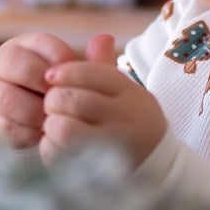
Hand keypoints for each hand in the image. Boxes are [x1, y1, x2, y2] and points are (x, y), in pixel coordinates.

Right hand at [0, 31, 81, 150]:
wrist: (25, 120)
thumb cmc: (54, 91)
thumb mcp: (72, 76)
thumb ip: (91, 61)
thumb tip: (107, 39)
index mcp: (24, 44)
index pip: (43, 43)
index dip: (64, 64)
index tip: (78, 83)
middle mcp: (2, 62)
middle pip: (19, 66)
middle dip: (46, 89)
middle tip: (64, 105)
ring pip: (8, 98)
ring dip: (35, 114)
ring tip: (54, 122)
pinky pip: (5, 125)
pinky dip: (27, 133)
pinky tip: (43, 136)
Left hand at [39, 33, 168, 167]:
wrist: (158, 170)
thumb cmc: (132, 124)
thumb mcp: (127, 94)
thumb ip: (106, 68)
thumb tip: (100, 37)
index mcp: (132, 94)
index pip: (92, 72)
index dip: (65, 71)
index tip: (50, 76)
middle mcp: (126, 119)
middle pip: (73, 99)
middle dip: (54, 100)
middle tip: (52, 105)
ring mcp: (113, 148)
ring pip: (64, 128)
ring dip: (52, 124)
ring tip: (54, 124)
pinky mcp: (97, 172)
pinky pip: (60, 154)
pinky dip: (51, 148)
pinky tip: (58, 146)